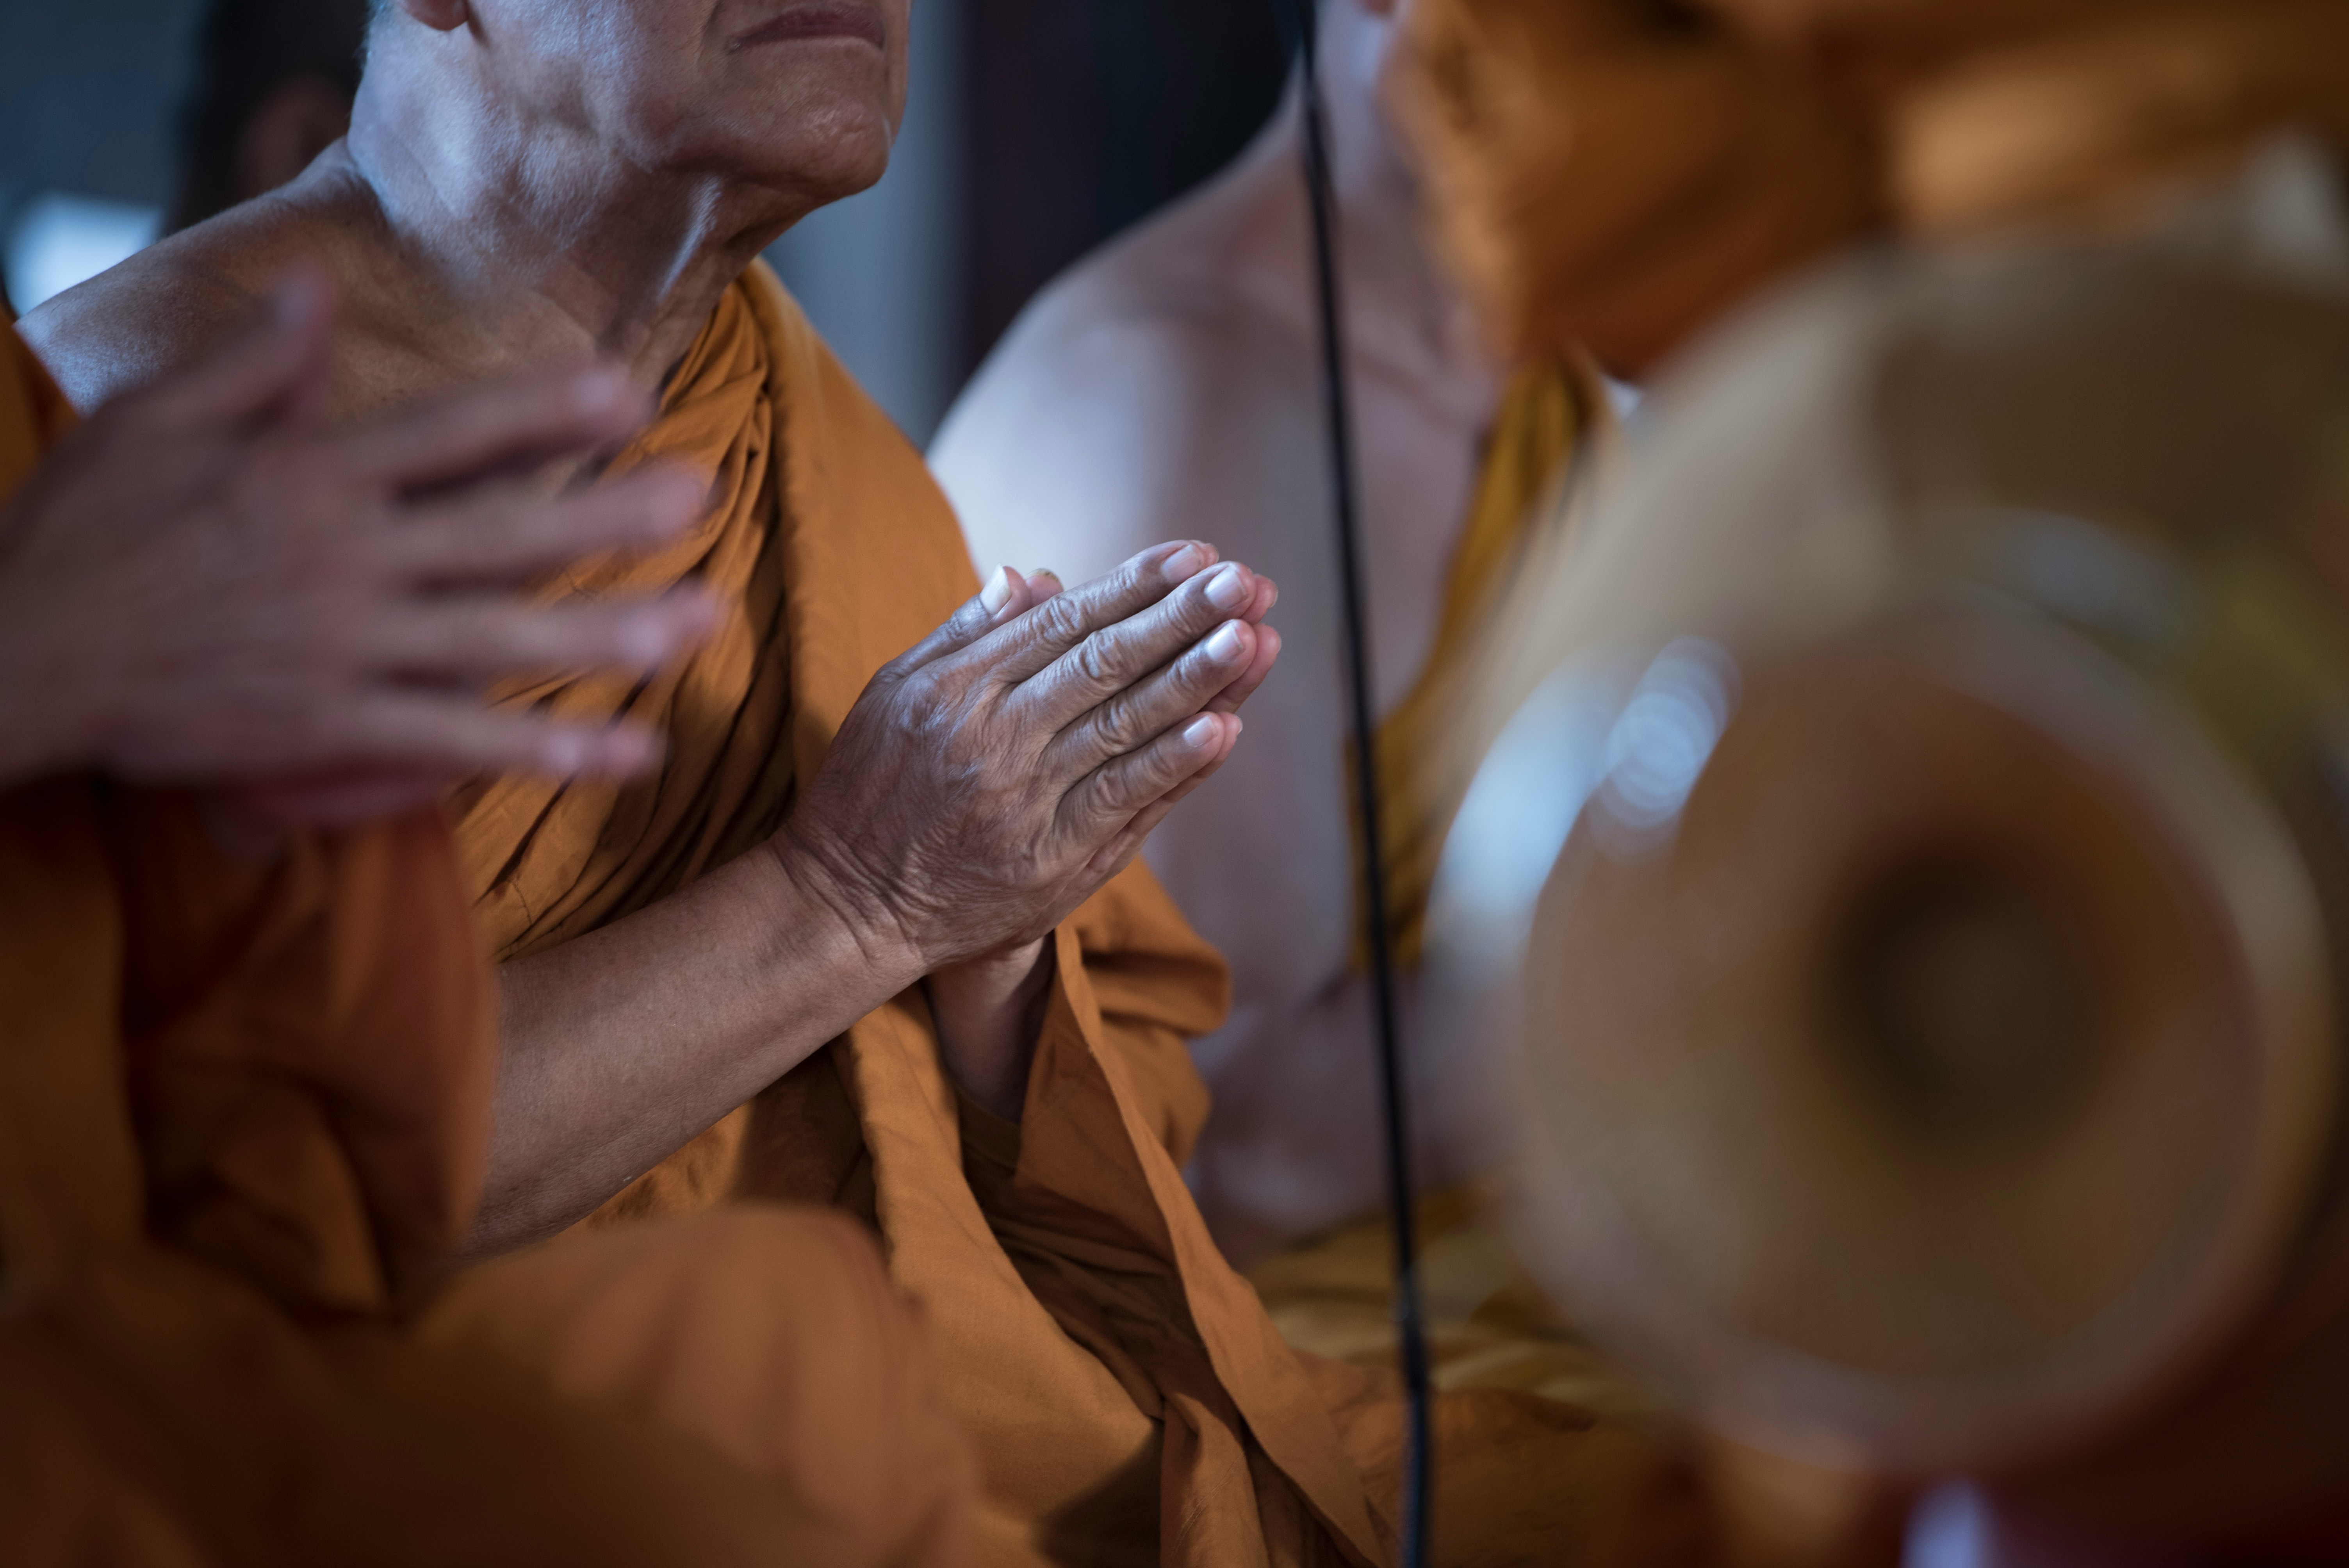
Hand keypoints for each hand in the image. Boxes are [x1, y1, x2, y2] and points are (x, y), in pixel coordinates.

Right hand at [0, 272, 716, 816]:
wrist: (17, 657)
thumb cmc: (79, 536)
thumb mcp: (147, 425)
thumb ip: (246, 365)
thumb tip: (314, 289)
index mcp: (306, 478)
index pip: (448, 435)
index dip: (542, 410)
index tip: (626, 389)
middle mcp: (343, 560)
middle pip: (502, 534)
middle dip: (609, 515)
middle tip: (704, 492)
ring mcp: (345, 650)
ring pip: (503, 641)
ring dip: (611, 633)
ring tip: (701, 621)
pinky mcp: (334, 728)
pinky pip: (463, 743)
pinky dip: (551, 752)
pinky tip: (629, 751)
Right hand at [777, 541, 1279, 980]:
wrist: (847, 905)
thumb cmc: (873, 787)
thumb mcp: (896, 691)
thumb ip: (966, 634)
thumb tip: (1031, 574)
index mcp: (959, 688)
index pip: (1064, 623)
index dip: (1135, 586)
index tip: (1196, 555)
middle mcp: (995, 738)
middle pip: (1103, 665)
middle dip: (1180, 619)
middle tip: (1245, 582)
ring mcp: (1026, 803)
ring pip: (1123, 730)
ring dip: (1194, 682)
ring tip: (1252, 639)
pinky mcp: (1050, 862)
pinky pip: (1122, 805)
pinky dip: (1174, 767)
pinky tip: (1223, 730)